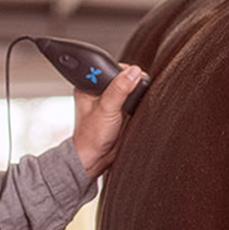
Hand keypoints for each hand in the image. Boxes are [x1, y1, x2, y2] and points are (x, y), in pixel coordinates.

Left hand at [72, 64, 142, 178]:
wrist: (96, 159)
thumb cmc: (90, 137)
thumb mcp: (105, 109)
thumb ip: (119, 90)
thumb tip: (133, 72)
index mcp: (88, 87)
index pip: (107, 69)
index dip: (120, 69)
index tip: (133, 73)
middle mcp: (99, 93)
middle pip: (120, 77)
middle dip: (131, 80)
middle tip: (138, 86)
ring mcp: (111, 102)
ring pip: (128, 89)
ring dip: (136, 92)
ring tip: (138, 98)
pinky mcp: (122, 112)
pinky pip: (134, 100)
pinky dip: (139, 101)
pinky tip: (140, 105)